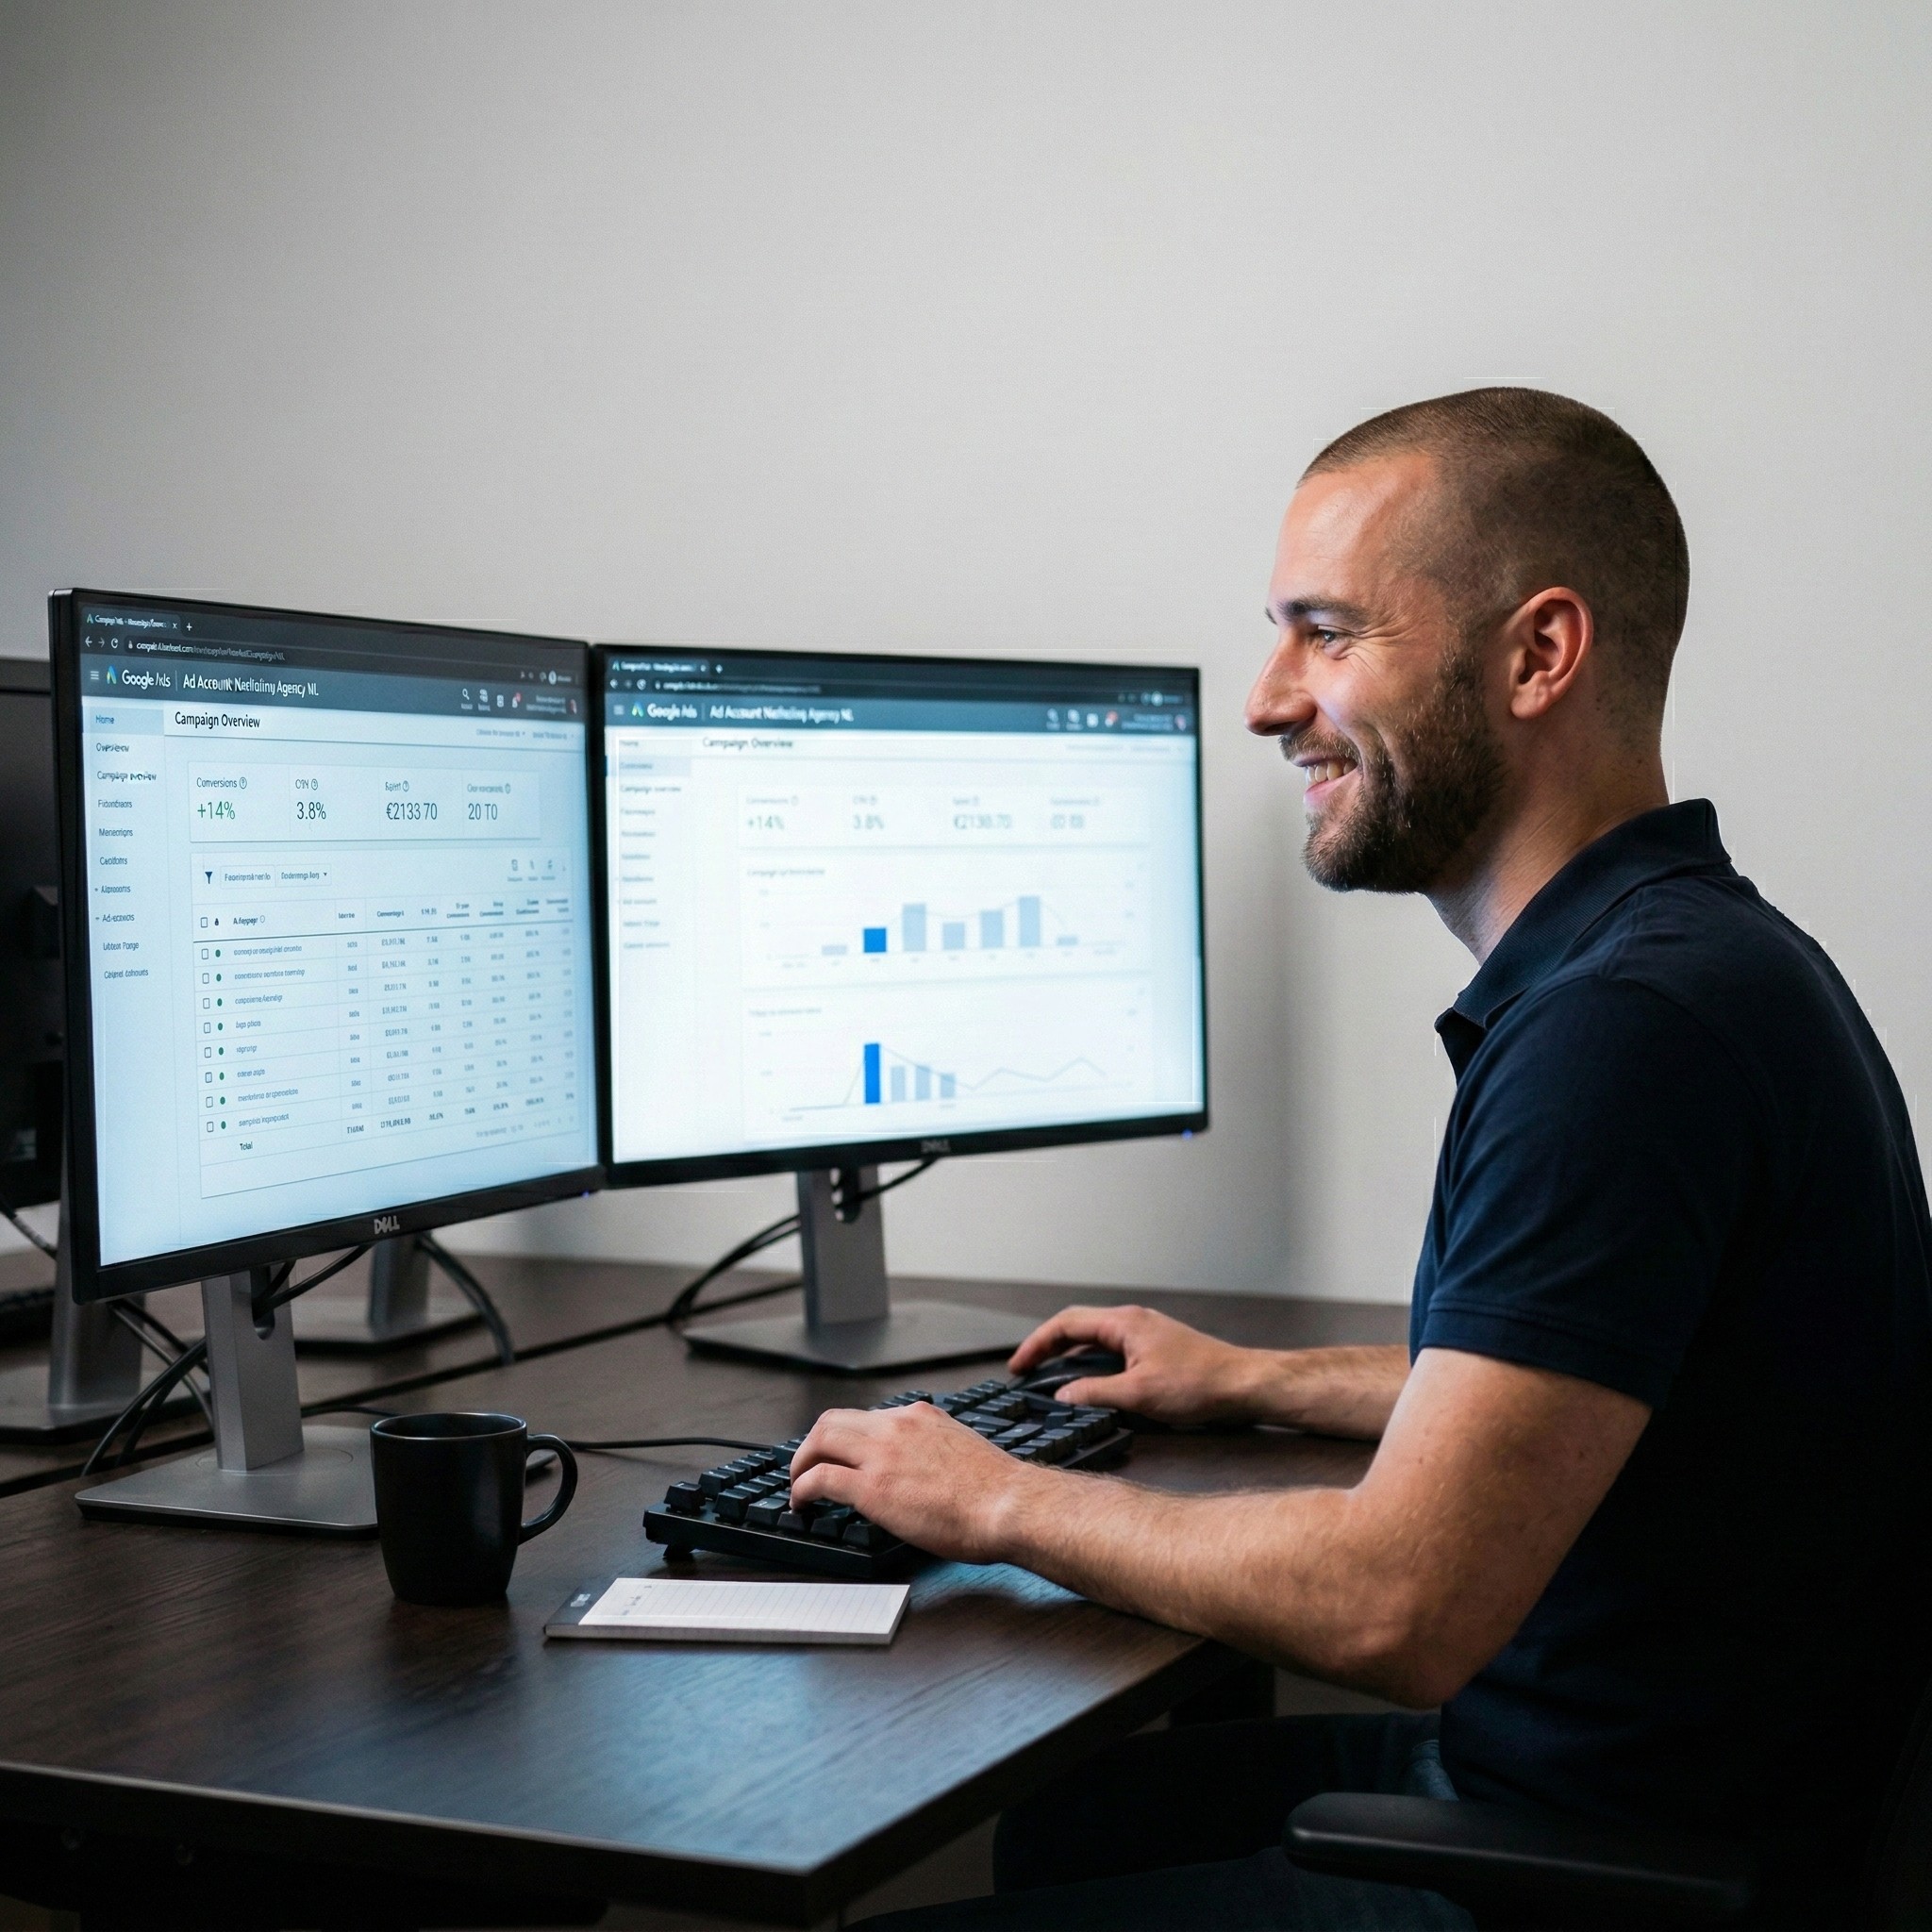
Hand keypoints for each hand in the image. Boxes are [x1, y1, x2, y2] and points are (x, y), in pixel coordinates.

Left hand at [789, 1402, 1041, 1563]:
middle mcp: (896, 1426)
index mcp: (919, 1417)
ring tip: (797, 1485)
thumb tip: (923, 1469)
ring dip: (801, 1462)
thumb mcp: (961, 1449)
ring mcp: (882, 1454)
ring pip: (820, 1440)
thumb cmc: (997, 1490)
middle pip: (833, 1420)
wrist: (1008, 1505)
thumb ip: (934, 1449)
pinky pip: (820, 1479)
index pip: (867, 1417)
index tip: (839, 1453)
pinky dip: (801, 1489)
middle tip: (806, 1465)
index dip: (845, 1437)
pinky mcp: (872, 1488)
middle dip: (813, 1443)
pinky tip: (800, 1504)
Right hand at [1008, 1303, 1261, 1424]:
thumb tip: (1062, 1398)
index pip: (1066, 1324)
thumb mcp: (1138, 1394)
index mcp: (1124, 1323)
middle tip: (1026, 1371)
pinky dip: (1093, 1365)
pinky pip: (1113, 1352)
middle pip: (1078, 1327)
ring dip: (1071, 1357)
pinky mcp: (1157, 1350)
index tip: (1018, 1366)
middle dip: (1048, 1347)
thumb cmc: (1199, 1384)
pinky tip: (1090, 1387)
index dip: (1037, 1344)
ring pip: (1096, 1340)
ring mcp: (1146, 1334)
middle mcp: (1132, 1322)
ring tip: (1050, 1380)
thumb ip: (1094, 1394)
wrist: (1243, 1385)